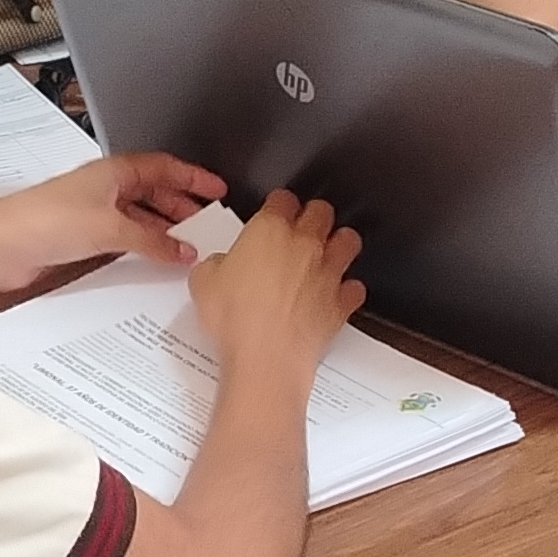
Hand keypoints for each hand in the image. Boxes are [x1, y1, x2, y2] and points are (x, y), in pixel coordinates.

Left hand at [0, 151, 224, 287]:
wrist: (0, 246)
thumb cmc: (42, 220)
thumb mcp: (111, 227)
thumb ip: (152, 240)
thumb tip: (182, 249)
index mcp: (114, 171)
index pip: (165, 168)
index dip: (194, 178)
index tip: (218, 189)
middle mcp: (105, 189)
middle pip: (155, 192)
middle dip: (184, 206)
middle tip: (209, 223)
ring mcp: (94, 213)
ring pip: (141, 217)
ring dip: (165, 230)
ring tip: (190, 245)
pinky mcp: (83, 237)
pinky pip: (125, 238)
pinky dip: (144, 246)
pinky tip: (155, 260)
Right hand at [190, 192, 364, 386]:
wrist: (265, 358)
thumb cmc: (236, 319)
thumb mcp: (203, 282)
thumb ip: (214, 264)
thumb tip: (219, 265)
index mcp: (270, 229)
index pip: (283, 198)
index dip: (278, 204)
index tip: (274, 211)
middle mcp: (304, 244)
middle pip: (322, 211)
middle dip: (313, 215)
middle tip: (302, 227)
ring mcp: (327, 272)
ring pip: (348, 241)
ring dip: (339, 244)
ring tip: (326, 253)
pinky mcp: (340, 302)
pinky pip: (354, 288)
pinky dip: (347, 290)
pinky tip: (334, 295)